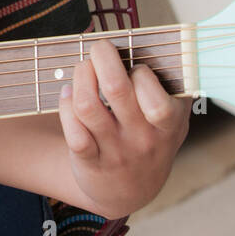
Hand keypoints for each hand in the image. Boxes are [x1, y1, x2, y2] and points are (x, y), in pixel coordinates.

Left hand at [57, 38, 189, 218]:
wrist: (130, 190)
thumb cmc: (148, 137)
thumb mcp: (168, 119)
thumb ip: (162, 88)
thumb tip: (135, 46)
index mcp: (170, 122)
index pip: (154, 91)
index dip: (138, 70)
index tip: (132, 65)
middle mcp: (144, 138)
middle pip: (116, 89)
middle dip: (102, 58)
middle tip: (98, 47)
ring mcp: (116, 151)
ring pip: (88, 106)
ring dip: (80, 78)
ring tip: (82, 69)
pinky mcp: (90, 161)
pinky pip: (72, 129)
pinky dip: (65, 105)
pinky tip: (67, 95)